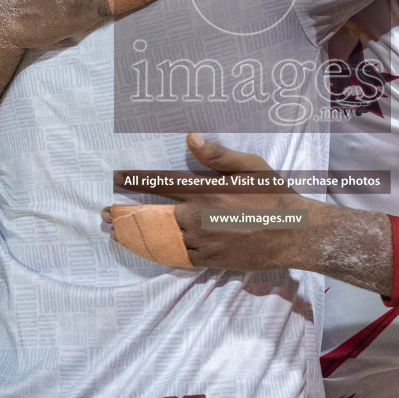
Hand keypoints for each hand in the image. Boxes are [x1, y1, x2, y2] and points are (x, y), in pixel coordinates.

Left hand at [108, 134, 320, 271]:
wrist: (295, 233)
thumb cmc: (274, 195)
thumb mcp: (251, 166)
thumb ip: (218, 155)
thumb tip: (190, 138)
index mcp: (206, 190)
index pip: (160, 182)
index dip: (135, 180)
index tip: (116, 177)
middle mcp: (198, 216)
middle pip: (151, 214)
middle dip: (124, 212)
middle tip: (103, 212)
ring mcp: (202, 241)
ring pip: (159, 238)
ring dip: (135, 235)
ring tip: (115, 232)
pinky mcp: (209, 259)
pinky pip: (176, 256)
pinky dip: (157, 252)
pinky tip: (145, 250)